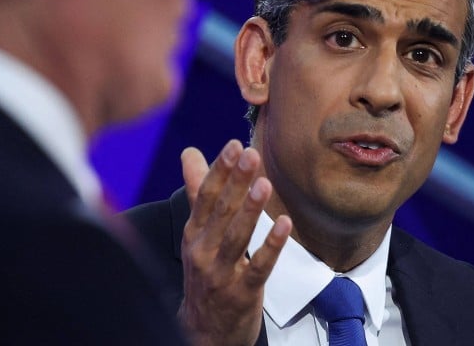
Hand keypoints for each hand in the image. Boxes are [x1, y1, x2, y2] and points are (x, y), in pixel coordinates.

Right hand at [177, 140, 291, 345]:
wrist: (203, 332)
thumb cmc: (204, 274)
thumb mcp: (196, 234)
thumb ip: (198, 191)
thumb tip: (190, 153)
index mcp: (193, 233)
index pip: (205, 196)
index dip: (220, 170)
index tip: (234, 145)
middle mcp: (202, 251)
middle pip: (220, 211)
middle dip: (236, 181)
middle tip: (251, 154)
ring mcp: (220, 274)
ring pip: (236, 237)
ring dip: (250, 210)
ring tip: (265, 184)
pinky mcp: (241, 294)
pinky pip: (258, 267)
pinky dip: (271, 245)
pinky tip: (284, 224)